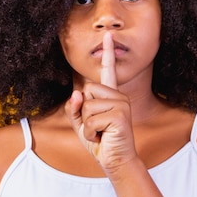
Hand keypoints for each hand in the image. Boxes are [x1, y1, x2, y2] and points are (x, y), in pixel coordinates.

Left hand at [65, 32, 136, 172]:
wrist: (116, 161)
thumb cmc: (100, 142)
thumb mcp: (81, 124)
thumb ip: (74, 108)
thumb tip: (77, 93)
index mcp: (110, 95)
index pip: (108, 71)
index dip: (108, 53)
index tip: (109, 35)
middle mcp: (118, 96)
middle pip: (86, 90)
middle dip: (84, 112)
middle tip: (97, 127)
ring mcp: (121, 104)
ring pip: (87, 105)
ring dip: (87, 125)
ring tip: (100, 133)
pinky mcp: (120, 115)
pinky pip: (91, 119)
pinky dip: (91, 132)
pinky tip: (103, 138)